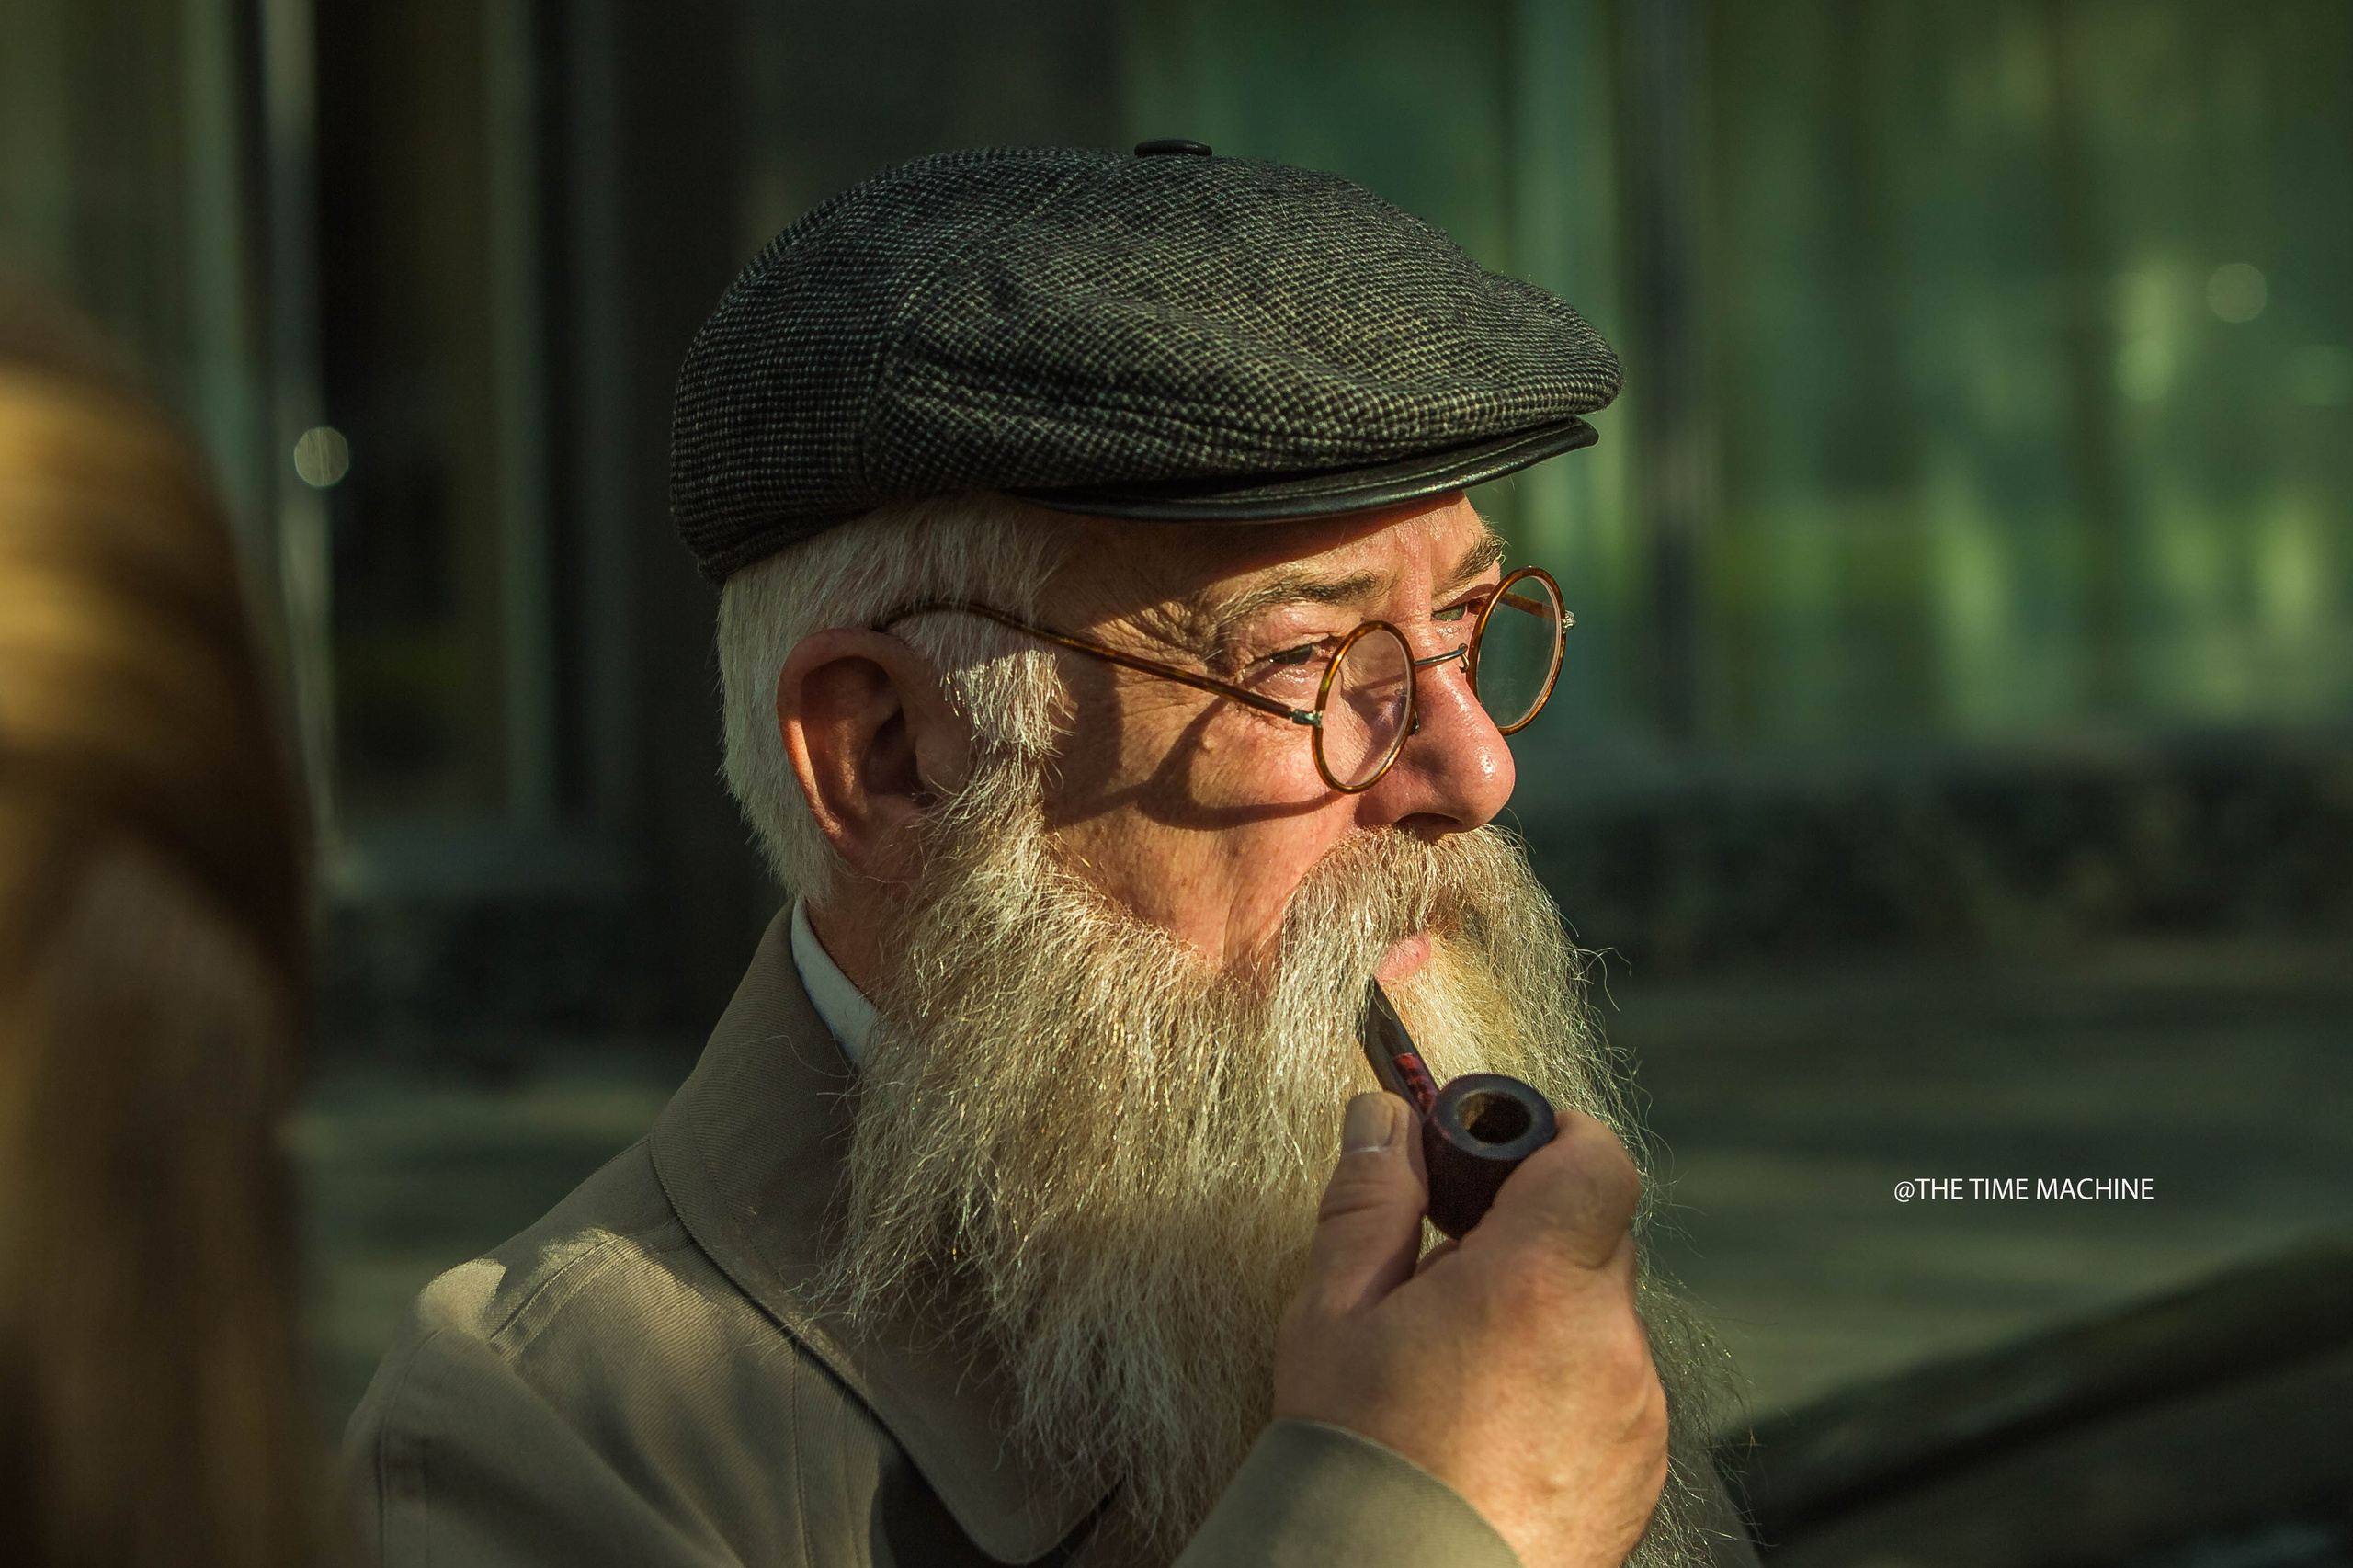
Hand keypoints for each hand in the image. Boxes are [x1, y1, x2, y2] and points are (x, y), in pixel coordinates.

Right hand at [1273, 1093, 1666, 1567]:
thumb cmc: (1356, 1458)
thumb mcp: (1333, 1314)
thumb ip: (1370, 1201)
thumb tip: (1383, 1119)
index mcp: (1534, 1285)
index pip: (1596, 1159)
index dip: (1556, 1138)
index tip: (1503, 1150)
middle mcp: (1606, 1343)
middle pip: (1596, 1239)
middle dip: (1532, 1237)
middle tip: (1451, 1274)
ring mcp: (1635, 1415)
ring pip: (1602, 1321)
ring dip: (1548, 1320)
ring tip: (1463, 1372)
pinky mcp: (1641, 1473)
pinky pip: (1616, 1395)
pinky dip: (1568, 1390)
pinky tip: (1495, 1428)